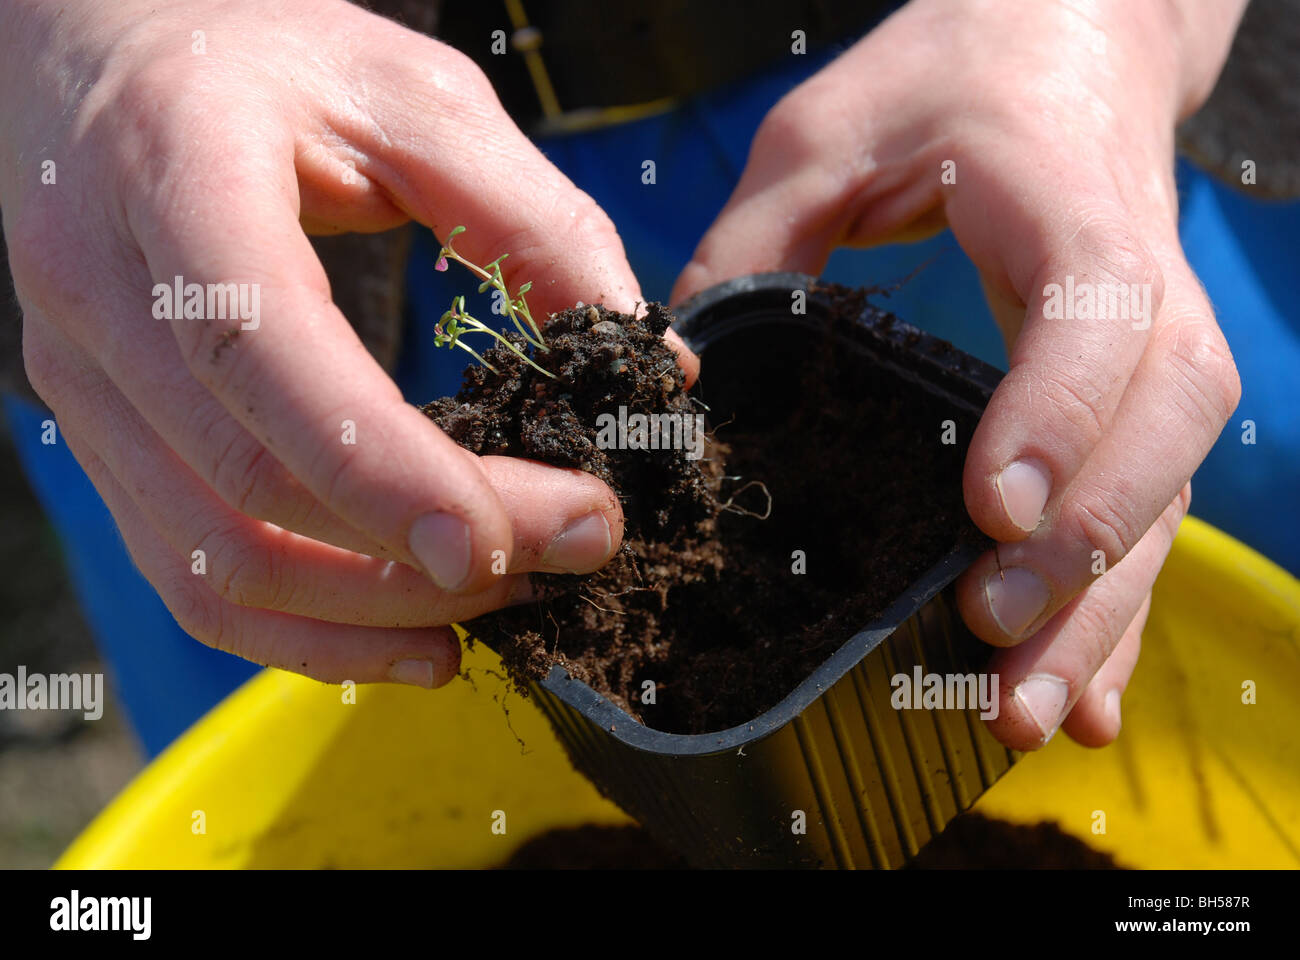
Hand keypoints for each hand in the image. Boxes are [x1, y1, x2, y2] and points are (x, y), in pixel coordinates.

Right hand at [1, 0, 695, 686]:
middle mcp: (101, 293)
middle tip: (578, 546)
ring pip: (216, 563)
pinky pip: (191, 578)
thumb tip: (649, 365)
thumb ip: (538, 222)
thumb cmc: (268, 59)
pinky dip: (308, 637)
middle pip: (252, 487)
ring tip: (511, 596)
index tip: (517, 536)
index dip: (383, 468)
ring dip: (378, 612)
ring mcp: (83, 382)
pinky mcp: (106, 440)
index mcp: (175, 177)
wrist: (108, 54)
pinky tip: (419, 640)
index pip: (262, 351)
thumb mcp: (418, 99)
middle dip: (426, 552)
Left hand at [672, 0, 1244, 748]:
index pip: (1093, 310)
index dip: (1056, 415)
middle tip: (992, 643)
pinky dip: (1119, 604)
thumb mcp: (824, 132)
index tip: (991, 511)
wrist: (1067, 39)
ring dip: (1105, 611)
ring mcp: (1149, 343)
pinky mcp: (1134, 390)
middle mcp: (1139, 280)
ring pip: (1164, 486)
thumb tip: (686, 373)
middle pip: (1157, 425)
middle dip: (1086, 549)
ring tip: (1025, 712)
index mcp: (1065, 201)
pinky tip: (1091, 694)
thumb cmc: (947, 77)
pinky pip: (1147, 502)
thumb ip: (755, 241)